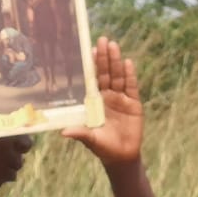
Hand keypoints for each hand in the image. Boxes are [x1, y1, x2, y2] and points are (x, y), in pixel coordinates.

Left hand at [62, 37, 142, 166]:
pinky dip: (130, 75)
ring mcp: (121, 98)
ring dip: (116, 61)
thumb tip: (63, 132)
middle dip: (104, 57)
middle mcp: (107, 96)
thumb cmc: (102, 147)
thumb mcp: (90, 139)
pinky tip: (128, 63)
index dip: (92, 65)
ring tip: (113, 46)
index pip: (93, 79)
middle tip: (102, 40)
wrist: (121, 156)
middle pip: (106, 73)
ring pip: (118, 76)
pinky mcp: (133, 103)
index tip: (89, 50)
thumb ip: (80, 133)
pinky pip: (131, 86)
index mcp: (94, 101)